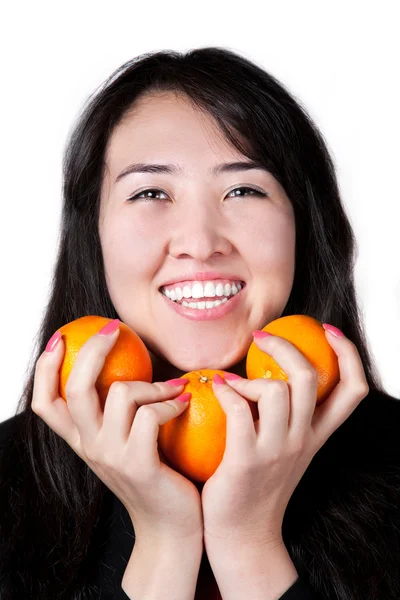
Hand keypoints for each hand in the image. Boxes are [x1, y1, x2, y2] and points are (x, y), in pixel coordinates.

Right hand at [31, 325, 203, 543]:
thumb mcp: (125, 443)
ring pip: (122, 394)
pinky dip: (171, 403)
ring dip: (154, 383)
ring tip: (174, 387)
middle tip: (114, 328)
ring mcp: (111, 457)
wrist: (171, 528)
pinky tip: (184, 402)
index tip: (60, 338)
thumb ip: (118, 413)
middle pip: (76, 388)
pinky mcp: (138, 465)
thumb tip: (129, 362)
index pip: (44, 403)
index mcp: (82, 440)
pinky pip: (151, 415)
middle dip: (93, 349)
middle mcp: (89, 447)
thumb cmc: (155, 476)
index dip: (45, 368)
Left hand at [201, 327, 368, 551]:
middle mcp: (303, 440)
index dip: (348, 353)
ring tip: (233, 382)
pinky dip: (225, 390)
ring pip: (276, 390)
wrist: (243, 536)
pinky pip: (239, 409)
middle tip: (261, 338)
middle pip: (310, 378)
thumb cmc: (258, 486)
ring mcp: (277, 450)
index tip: (327, 330)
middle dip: (285, 347)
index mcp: (317, 435)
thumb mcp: (286, 450)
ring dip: (250, 376)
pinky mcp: (247, 459)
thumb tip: (269, 372)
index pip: (354, 389)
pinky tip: (216, 389)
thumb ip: (286, 417)